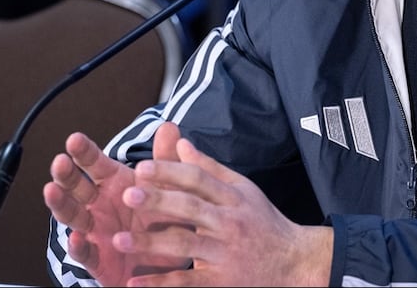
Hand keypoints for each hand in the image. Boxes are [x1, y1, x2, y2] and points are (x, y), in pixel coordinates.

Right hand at [44, 124, 189, 285]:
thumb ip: (165, 160)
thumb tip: (169, 127)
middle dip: (66, 174)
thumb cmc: (163, 221)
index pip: (96, 164)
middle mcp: (101, 205)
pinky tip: (75, 238)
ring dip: (61, 204)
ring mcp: (97, 232)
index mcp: (116, 184)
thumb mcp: (169, 189)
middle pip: (77, 187)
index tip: (74, 139)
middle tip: (60, 162)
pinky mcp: (99, 259)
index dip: (85, 152)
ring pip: (73, 216)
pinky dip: (78, 246)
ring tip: (52, 191)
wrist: (170, 262)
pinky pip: (85, 253)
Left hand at [114, 123, 332, 286]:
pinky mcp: (223, 282)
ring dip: (151, 242)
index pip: (199, 179)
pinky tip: (134, 282)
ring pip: (185, 245)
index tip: (142, 167)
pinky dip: (160, 283)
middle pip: (190, 208)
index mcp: (233, 197)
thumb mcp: (243, 190)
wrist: (296, 264)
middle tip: (127, 194)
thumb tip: (180, 143)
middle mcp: (230, 223)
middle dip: (158, 200)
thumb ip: (210, 168)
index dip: (170, 172)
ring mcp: (226, 254)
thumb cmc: (264, 223)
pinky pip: (188, 283)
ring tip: (120, 239)